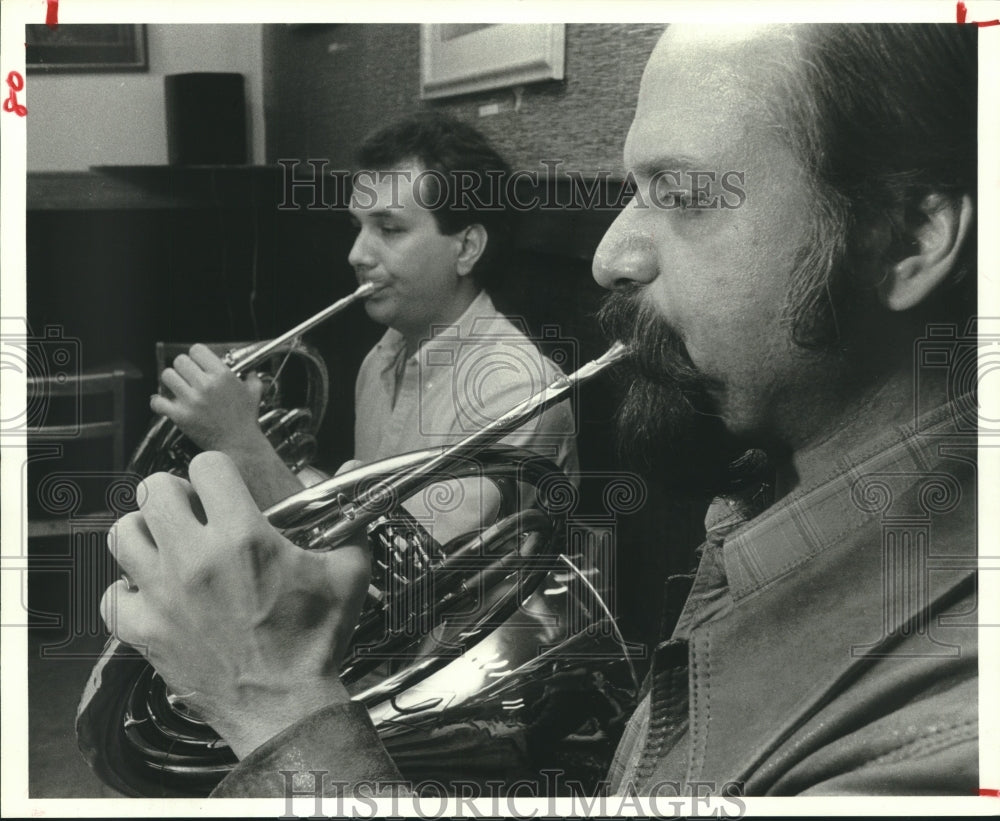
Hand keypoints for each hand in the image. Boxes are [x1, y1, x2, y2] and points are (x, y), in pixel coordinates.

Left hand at [101, 452, 371, 758]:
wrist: (285, 707)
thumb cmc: (316, 642)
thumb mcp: (349, 574)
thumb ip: (352, 519)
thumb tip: (354, 471)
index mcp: (243, 537)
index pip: (206, 466)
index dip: (218, 472)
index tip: (227, 489)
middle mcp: (194, 559)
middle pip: (152, 489)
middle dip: (176, 494)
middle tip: (195, 513)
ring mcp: (161, 596)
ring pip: (123, 532)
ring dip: (147, 533)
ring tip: (170, 546)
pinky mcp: (143, 631)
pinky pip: (114, 593)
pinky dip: (130, 590)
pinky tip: (156, 594)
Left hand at [151, 344, 264, 454]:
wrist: (239, 444)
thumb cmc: (246, 419)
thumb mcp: (254, 393)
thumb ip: (251, 377)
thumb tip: (250, 371)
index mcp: (223, 375)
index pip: (197, 350)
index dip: (197, 355)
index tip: (198, 362)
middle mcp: (206, 385)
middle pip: (180, 360)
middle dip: (184, 367)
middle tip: (189, 376)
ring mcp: (191, 401)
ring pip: (167, 376)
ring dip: (172, 380)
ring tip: (179, 387)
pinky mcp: (181, 416)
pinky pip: (158, 401)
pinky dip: (158, 402)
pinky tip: (165, 403)